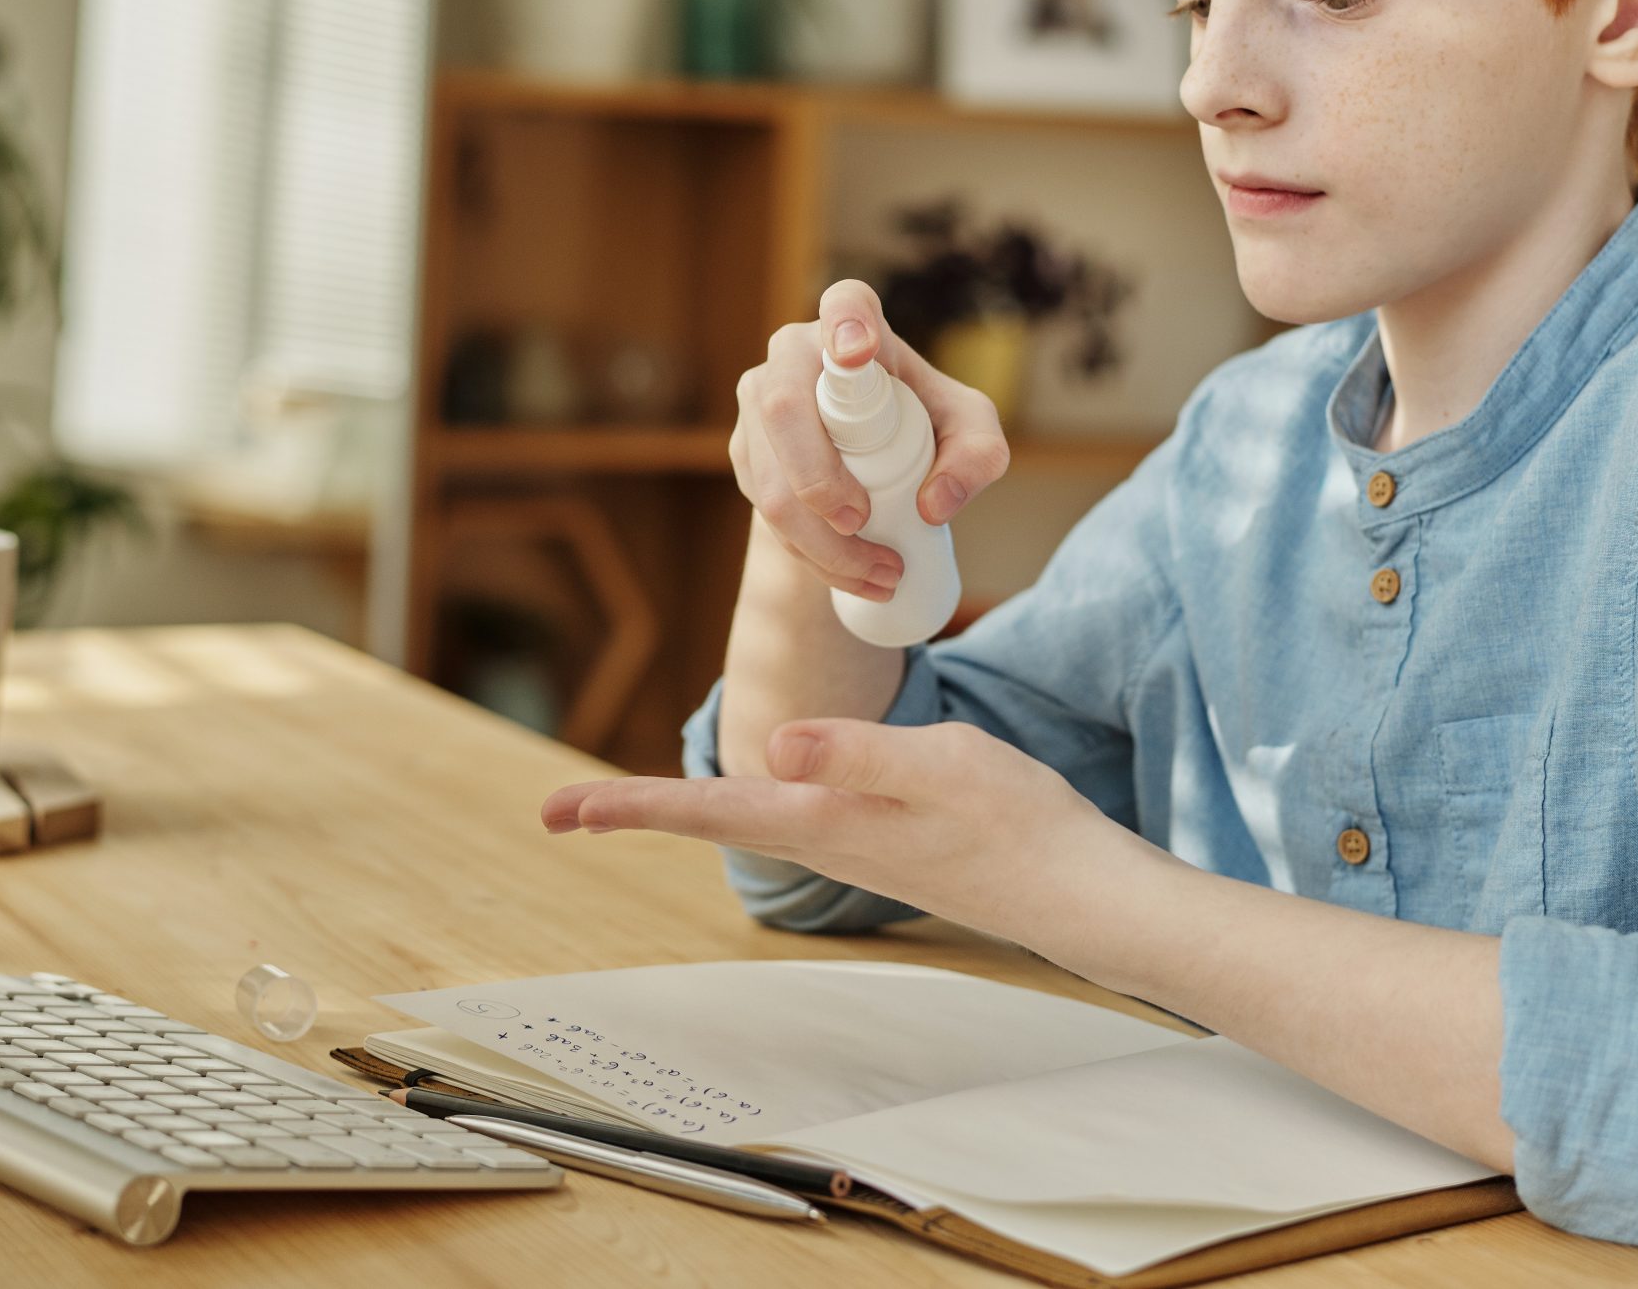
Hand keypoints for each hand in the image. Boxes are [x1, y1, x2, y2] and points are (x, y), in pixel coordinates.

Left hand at [538, 719, 1149, 944]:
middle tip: (558, 812)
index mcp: (826, 819)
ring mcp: (853, 844)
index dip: (631, 804)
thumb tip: (773, 744)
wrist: (1079, 893)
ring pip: (746, 821)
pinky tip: (746, 794)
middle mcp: (826, 839)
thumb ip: (856, 753)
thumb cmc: (1020, 825)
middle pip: (712, 820)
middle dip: (635, 812)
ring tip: (618, 805)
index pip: (709, 807)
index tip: (561, 811)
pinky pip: (790, 818)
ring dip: (682, 811)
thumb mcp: (940, 765)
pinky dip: (743, 807)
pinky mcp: (881, 840)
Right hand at [730, 279, 1009, 602]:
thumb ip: (979, 456)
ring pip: (769, 477)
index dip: (846, 322)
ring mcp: (758, 401)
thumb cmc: (925, 424)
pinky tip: (851, 576)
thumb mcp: (970, 434)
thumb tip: (934, 504)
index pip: (844, 304)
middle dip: (820, 481)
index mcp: (853, 325)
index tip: (859, 352)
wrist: (871, 458)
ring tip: (881, 576)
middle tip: (865, 526)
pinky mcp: (745, 450)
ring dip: (820, 542)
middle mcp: (793, 354)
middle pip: (784, 411)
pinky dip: (808, 554)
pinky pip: (764, 508)